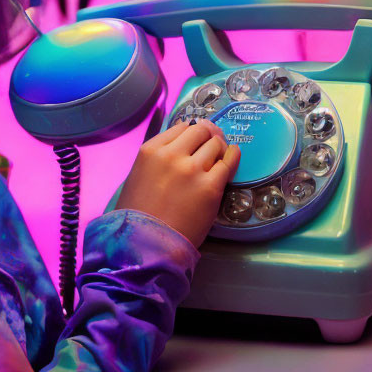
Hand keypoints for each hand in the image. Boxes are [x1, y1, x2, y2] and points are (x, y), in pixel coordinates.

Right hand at [115, 120, 240, 247]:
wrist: (147, 244)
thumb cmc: (139, 214)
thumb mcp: (139, 175)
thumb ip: (158, 158)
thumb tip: (183, 143)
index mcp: (150, 150)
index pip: (180, 127)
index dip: (192, 132)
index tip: (197, 139)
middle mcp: (171, 155)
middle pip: (200, 131)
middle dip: (208, 136)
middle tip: (212, 145)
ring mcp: (192, 169)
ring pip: (216, 144)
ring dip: (219, 148)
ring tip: (220, 156)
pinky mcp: (211, 186)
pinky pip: (228, 162)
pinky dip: (233, 156)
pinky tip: (233, 156)